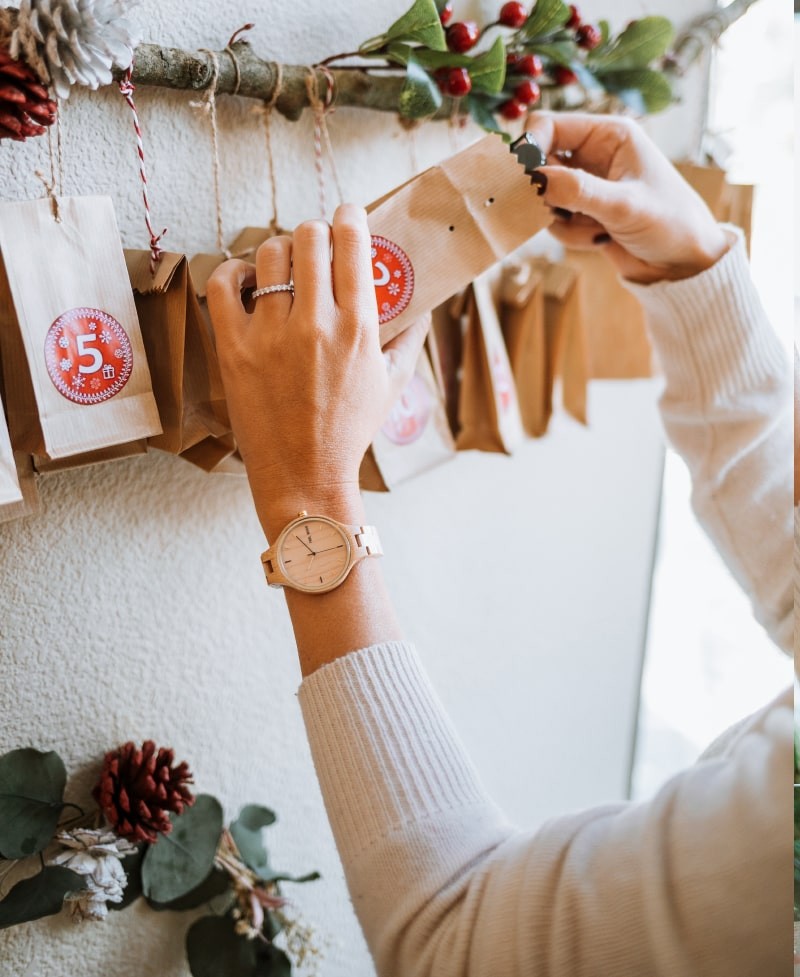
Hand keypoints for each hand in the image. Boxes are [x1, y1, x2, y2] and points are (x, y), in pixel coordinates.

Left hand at [206, 204, 429, 538]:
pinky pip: (223, 284)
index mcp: (358, 328)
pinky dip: (233, 273)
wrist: (305, 474)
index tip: (347, 214)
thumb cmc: (351, 431)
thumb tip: (423, 301)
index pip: (352, 242)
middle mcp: (315, 325)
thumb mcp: (392, 383)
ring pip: (269, 254)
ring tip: (282, 268)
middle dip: (315, 233)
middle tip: (314, 247)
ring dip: (279, 251)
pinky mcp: (235, 349)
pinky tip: (246, 281)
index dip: (349, 215)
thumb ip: (409, 336)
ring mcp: (271, 335)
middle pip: (309, 236)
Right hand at [525, 112, 729, 283]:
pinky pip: (554, 221)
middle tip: (561, 213)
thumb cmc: (670, 223)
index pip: (549, 125)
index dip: (530, 148)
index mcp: (608, 134)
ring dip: (563, 220)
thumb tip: (534, 178)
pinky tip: (599, 239)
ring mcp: (586, 184)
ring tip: (597, 231)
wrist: (684, 263)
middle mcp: (594, 154)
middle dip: (547, 194)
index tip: (523, 179)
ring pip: (544, 197)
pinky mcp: (582, 212)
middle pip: (540, 163)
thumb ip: (577, 190)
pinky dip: (571, 235)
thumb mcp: (624, 205)